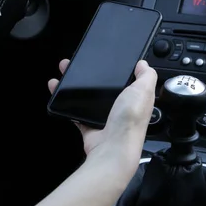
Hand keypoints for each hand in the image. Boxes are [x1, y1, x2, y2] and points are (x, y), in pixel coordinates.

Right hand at [48, 59, 156, 177]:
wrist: (111, 149)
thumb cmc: (130, 121)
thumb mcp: (143, 91)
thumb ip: (146, 76)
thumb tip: (144, 64)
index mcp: (136, 98)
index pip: (129, 80)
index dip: (119, 68)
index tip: (106, 57)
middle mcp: (121, 108)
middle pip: (104, 86)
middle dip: (91, 73)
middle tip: (77, 62)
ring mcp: (104, 117)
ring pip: (89, 96)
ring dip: (75, 84)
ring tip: (64, 71)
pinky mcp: (90, 125)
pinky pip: (76, 111)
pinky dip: (66, 102)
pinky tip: (58, 90)